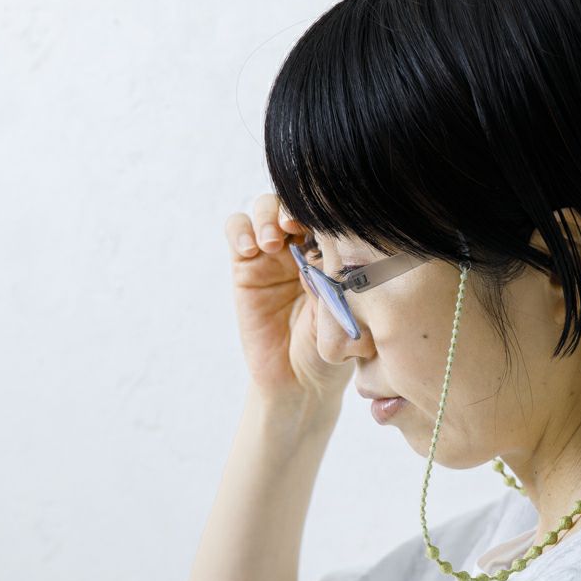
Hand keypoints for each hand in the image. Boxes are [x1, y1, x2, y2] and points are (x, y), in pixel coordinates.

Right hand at [224, 193, 354, 416]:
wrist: (300, 380)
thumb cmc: (332, 348)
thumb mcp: (343, 313)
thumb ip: (340, 283)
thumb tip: (341, 253)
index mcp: (336, 249)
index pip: (329, 211)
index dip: (326, 207)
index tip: (326, 221)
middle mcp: (305, 244)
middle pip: (297, 200)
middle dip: (295, 205)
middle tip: (295, 228)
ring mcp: (274, 252)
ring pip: (267, 207)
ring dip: (268, 215)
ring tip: (272, 242)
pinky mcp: (245, 264)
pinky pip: (237, 230)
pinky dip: (240, 230)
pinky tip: (250, 249)